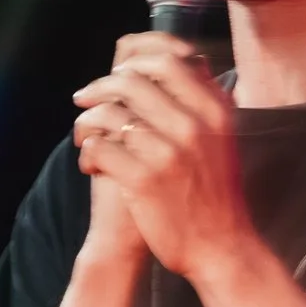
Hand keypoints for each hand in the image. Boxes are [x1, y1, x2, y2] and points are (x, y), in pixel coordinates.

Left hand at [72, 33, 258, 282]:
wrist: (221, 246)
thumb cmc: (216, 192)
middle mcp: (194, 125)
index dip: (133, 62)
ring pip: (108, 114)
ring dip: (86, 122)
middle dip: (99, 86)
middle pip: (131, 81)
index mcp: (214, 109)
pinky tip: (91, 164)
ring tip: (83, 135)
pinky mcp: (144, 179)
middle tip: (84, 98)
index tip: (117, 74)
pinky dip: (88, 153)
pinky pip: (99, 147)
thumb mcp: (223, 139)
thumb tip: (181, 63)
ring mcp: (169, 151)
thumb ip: (202, 103)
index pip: (167, 60)